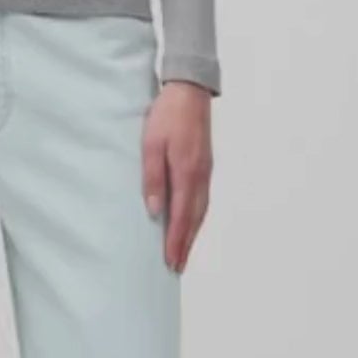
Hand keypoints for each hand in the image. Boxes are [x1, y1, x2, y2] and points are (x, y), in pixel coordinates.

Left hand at [141, 80, 213, 272]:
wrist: (190, 91)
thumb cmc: (167, 115)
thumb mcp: (151, 144)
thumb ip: (153, 178)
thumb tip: (155, 210)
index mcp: (187, 173)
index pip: (181, 216)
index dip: (175, 241)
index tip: (171, 261)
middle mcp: (200, 177)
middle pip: (195, 219)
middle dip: (185, 244)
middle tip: (177, 267)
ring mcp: (206, 172)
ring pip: (201, 211)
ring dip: (192, 233)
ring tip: (183, 251)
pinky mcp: (205, 166)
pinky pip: (202, 199)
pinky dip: (197, 217)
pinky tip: (191, 221)